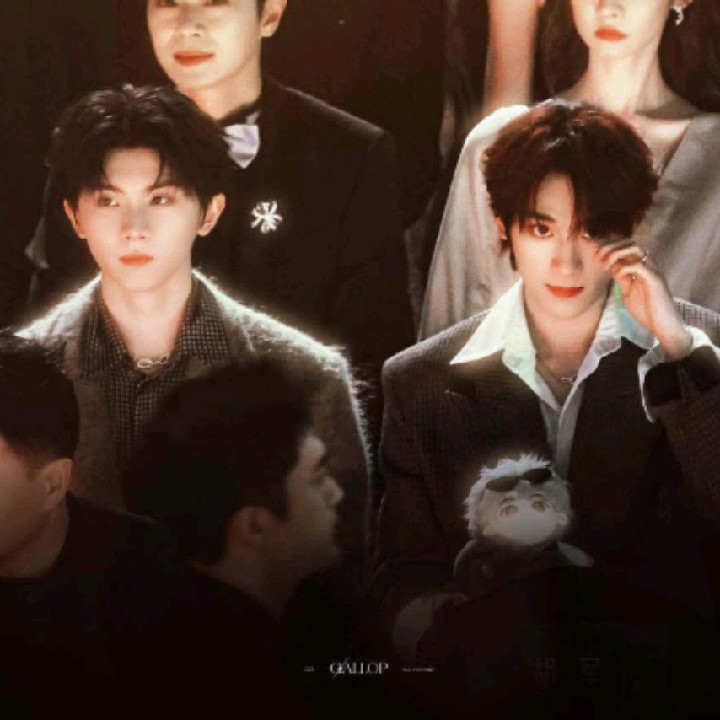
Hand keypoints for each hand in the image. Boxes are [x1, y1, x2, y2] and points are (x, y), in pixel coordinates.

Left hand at [597, 241, 691, 360]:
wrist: (663, 325)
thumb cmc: (646, 309)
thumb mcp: (628, 291)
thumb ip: (621, 278)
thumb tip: (611, 267)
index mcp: (641, 266)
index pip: (624, 246)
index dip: (607, 244)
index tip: (591, 248)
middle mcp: (648, 264)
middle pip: (629, 242)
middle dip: (610, 245)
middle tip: (597, 255)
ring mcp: (653, 270)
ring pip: (636, 248)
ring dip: (617, 252)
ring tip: (605, 263)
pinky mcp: (655, 280)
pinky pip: (640, 265)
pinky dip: (625, 267)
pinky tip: (617, 275)